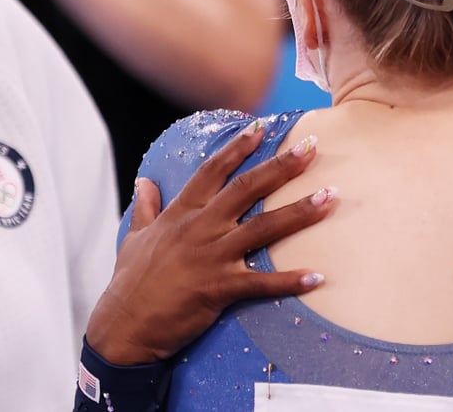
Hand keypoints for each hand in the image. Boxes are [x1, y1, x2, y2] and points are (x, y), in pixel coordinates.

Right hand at [85, 124, 335, 364]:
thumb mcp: (133, 238)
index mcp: (181, 213)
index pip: (212, 171)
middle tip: (312, 147)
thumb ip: (144, 208)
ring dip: (299, 212)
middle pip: (246, 188)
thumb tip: (144, 182)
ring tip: (330, 197)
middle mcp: (200, 228)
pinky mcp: (218, 288)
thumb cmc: (129, 283)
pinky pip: (262, 283)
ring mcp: (211, 257)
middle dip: (281, 166)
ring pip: (262, 228)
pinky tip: (317, 277)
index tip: (261, 125)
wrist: (122, 327)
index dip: (237, 147)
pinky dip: (290, 280)